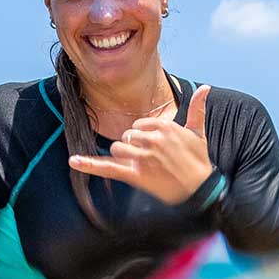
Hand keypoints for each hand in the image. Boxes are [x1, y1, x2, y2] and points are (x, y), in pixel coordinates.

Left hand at [68, 84, 214, 203]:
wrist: (201, 190)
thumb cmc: (199, 162)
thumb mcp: (199, 133)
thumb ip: (197, 109)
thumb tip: (205, 87)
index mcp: (165, 127)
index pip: (140, 125)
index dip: (144, 136)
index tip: (155, 147)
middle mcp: (152, 140)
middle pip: (127, 136)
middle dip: (134, 146)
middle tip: (151, 159)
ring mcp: (143, 158)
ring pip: (118, 149)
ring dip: (125, 157)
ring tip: (142, 166)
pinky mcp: (135, 175)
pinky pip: (107, 167)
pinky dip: (89, 165)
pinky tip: (74, 161)